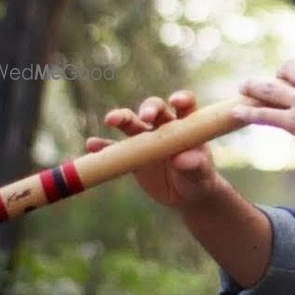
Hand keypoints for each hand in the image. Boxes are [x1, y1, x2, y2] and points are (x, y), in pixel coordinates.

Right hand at [85, 90, 220, 208]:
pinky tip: (92, 145)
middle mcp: (165, 126)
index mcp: (187, 125)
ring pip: (131, 123)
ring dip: (121, 118)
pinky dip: (103, 146)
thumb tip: (183, 159)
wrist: (186, 195)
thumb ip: (195, 165)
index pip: (186, 105)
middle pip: (155, 109)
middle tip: (145, 117)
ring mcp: (146, 139)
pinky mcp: (132, 155)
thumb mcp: (201, 174)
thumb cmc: (200, 179)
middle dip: (149, 109)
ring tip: (110, 119)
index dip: (181, 99)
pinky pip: (115, 148)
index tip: (175, 101)